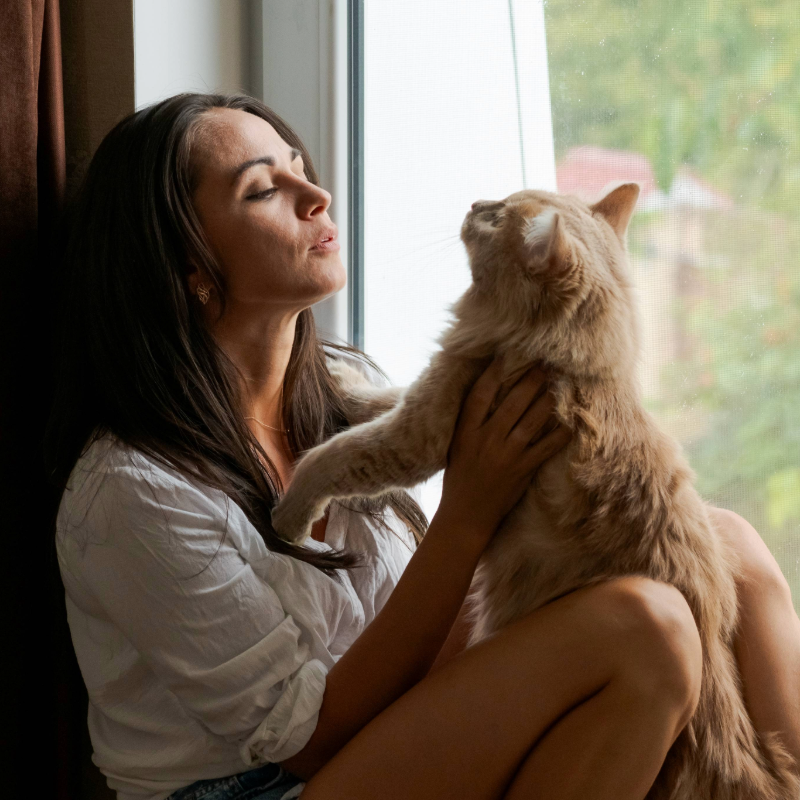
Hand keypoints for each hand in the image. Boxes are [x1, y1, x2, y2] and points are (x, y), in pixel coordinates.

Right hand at [437, 357, 571, 543]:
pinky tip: (570, 420)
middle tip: (544, 365)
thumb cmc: (459, 479)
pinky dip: (560, 433)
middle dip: (530, 381)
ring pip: (532, 420)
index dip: (493, 374)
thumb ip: (468, 424)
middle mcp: (486, 440)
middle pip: (512, 403)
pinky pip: (546, 447)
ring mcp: (506, 455)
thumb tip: (481, 398)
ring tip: (558, 384)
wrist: (466, 516)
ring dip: (547, 400)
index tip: (505, 357)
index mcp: (466, 433)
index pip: (479, 395)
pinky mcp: (522, 470)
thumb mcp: (456, 447)